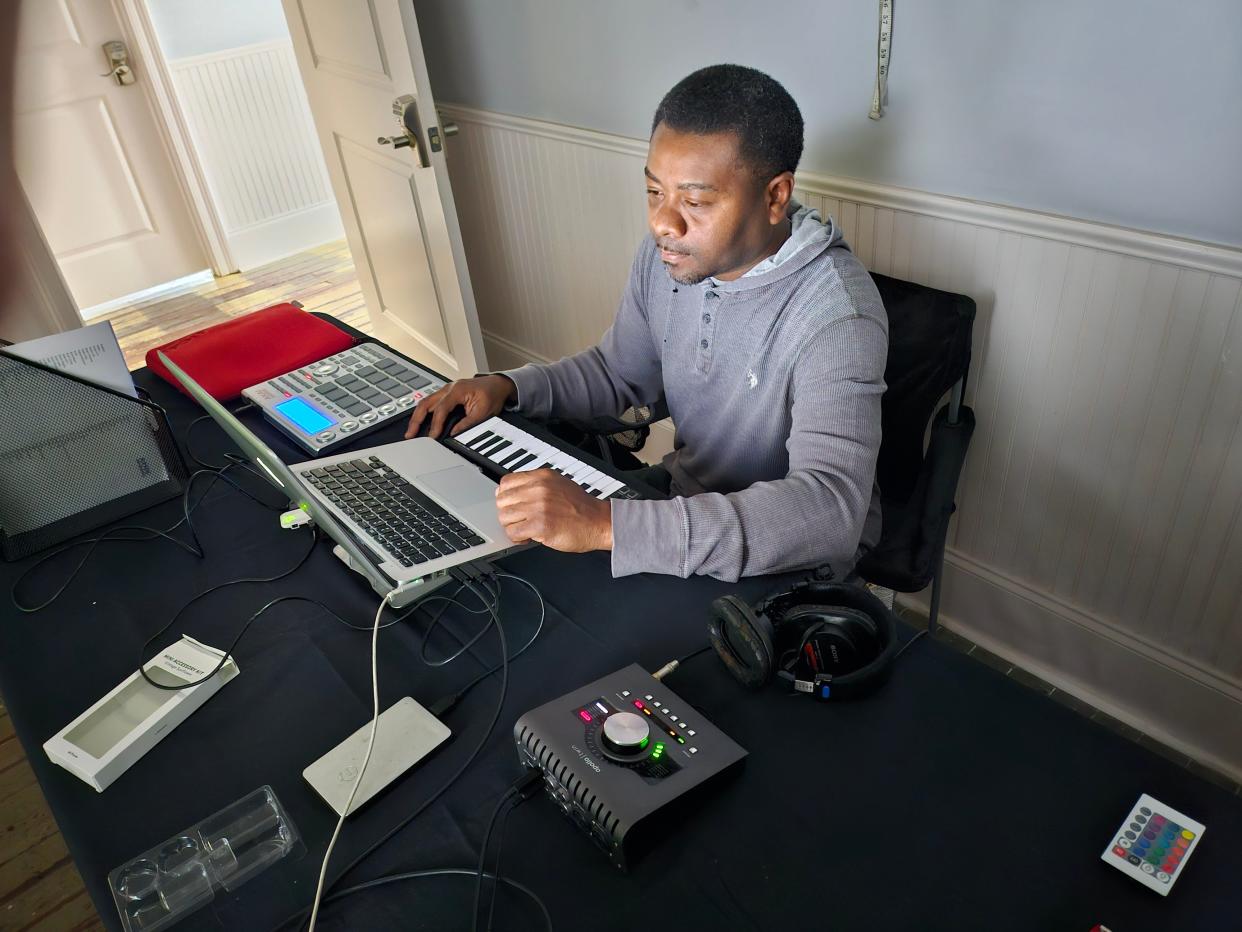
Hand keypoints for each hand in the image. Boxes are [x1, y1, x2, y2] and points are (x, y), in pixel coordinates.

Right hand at [404, 374, 514, 438]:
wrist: (498, 384)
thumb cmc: (492, 394)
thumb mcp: (483, 412)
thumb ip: (467, 423)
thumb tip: (453, 433)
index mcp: (457, 390)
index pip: (441, 409)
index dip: (435, 424)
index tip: (432, 436)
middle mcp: (449, 388)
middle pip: (426, 403)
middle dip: (416, 419)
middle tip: (410, 434)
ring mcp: (446, 390)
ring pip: (426, 402)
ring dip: (417, 416)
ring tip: (411, 431)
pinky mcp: (447, 394)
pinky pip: (431, 402)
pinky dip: (424, 413)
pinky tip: (420, 422)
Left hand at [495, 469, 612, 552]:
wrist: (600, 522)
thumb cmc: (582, 508)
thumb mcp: (558, 484)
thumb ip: (536, 485)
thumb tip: (512, 491)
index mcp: (542, 477)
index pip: (506, 482)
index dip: (506, 497)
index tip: (512, 505)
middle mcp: (538, 489)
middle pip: (502, 501)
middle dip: (509, 513)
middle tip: (520, 520)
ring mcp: (539, 507)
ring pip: (505, 517)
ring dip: (513, 527)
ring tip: (526, 529)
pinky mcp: (540, 525)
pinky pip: (513, 533)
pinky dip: (517, 538)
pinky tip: (529, 537)